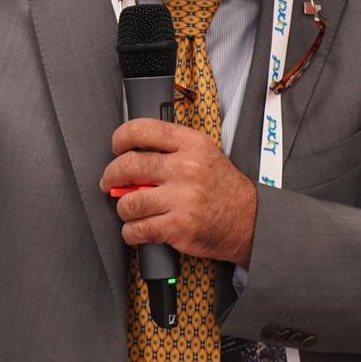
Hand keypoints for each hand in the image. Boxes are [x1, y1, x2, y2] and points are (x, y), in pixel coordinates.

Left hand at [100, 118, 256, 266]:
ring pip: (129, 202)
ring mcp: (182, 198)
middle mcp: (185, 168)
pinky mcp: (178, 227)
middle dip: (111, 176)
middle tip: (109, 182)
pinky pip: (137, 229)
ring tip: (130, 209)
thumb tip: (131, 153)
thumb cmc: (224, 188)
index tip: (117, 147)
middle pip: (128, 165)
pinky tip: (137, 229)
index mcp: (191, 144)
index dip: (121, 138)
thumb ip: (171, 149)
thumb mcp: (204, 154)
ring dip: (123, 208)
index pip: (143, 130)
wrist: (251, 220)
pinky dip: (130, 232)